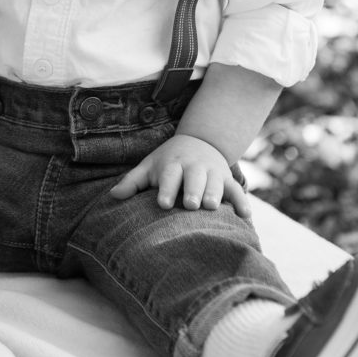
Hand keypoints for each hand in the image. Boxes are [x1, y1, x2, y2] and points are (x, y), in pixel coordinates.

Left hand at [109, 134, 251, 217]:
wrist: (199, 141)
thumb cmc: (168, 162)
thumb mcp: (150, 166)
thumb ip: (132, 182)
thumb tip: (112, 196)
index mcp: (173, 164)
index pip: (169, 175)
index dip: (166, 188)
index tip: (162, 203)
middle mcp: (194, 167)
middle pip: (194, 178)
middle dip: (193, 190)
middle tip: (190, 205)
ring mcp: (212, 172)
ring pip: (216, 183)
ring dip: (215, 193)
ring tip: (211, 207)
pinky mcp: (227, 179)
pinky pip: (237, 190)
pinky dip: (242, 202)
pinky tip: (245, 215)